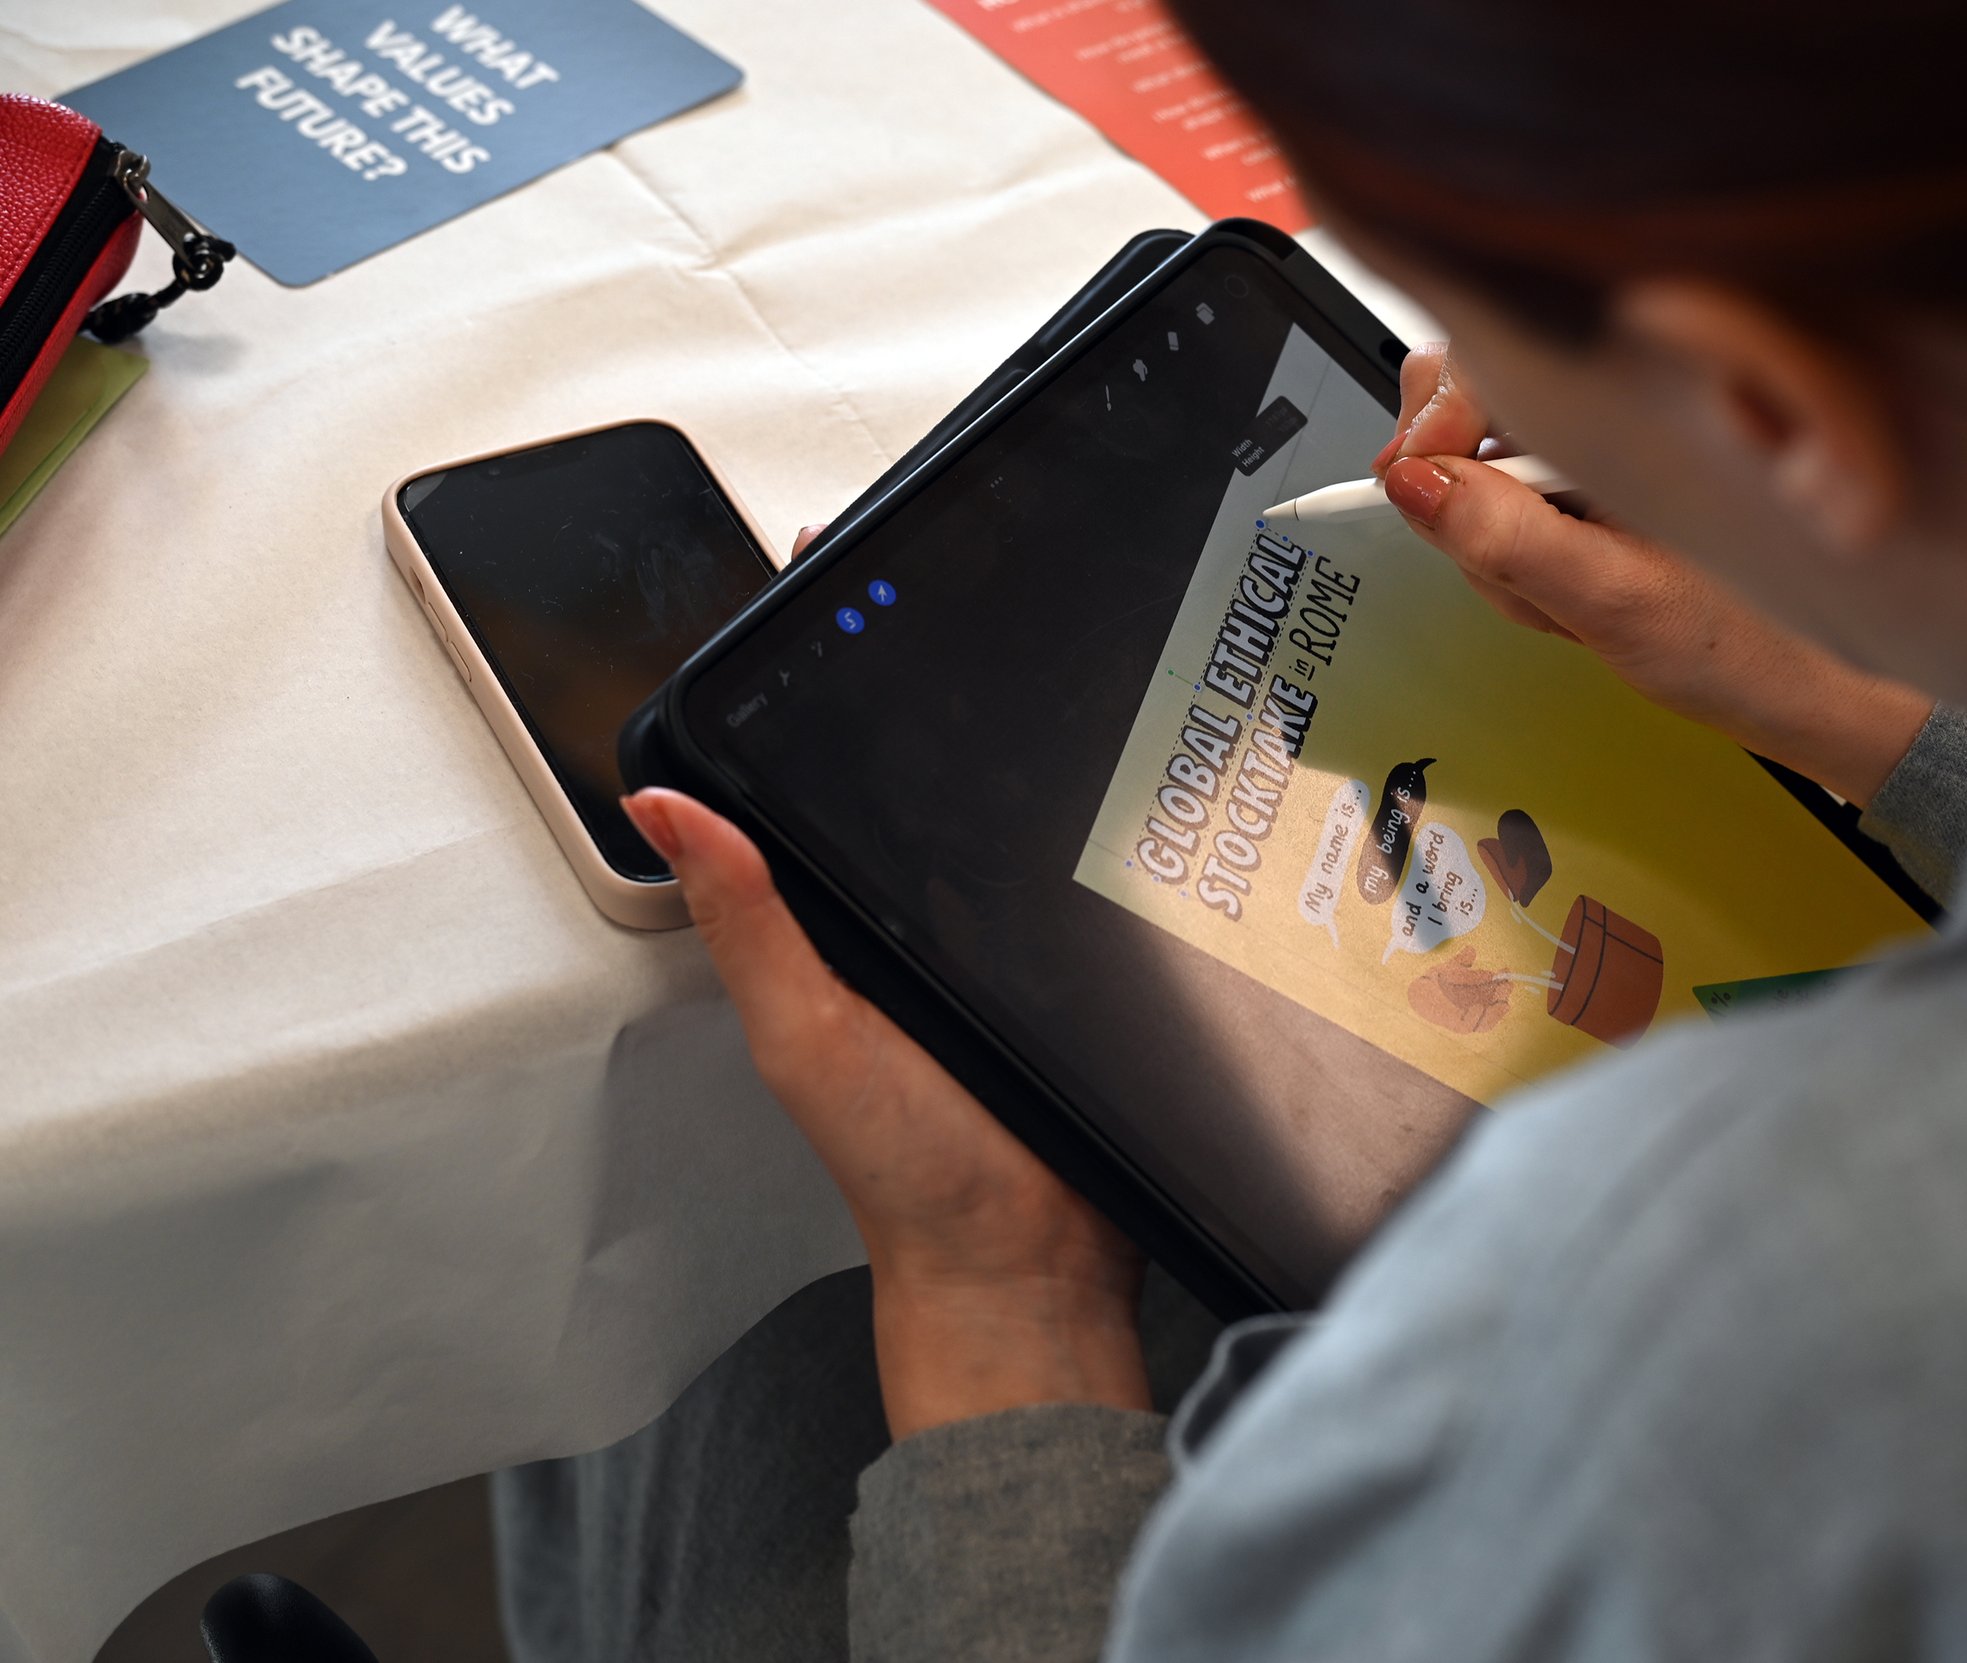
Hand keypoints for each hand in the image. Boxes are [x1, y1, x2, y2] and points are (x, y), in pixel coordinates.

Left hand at [623, 564, 1147, 1437]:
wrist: (1037, 1255)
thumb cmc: (912, 1168)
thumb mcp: (805, 1031)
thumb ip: (745, 921)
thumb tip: (661, 804)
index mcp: (834, 915)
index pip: (811, 762)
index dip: (815, 663)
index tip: (827, 569)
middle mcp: (911, 908)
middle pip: (912, 762)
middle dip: (926, 663)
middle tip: (937, 559)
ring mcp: (997, 923)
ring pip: (1000, 799)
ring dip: (1016, 724)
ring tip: (1020, 622)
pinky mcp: (1075, 941)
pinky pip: (1074, 851)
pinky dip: (1090, 798)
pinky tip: (1113, 746)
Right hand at [1375, 345, 1932, 805]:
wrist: (1819, 687)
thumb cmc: (1753, 642)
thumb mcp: (1615, 601)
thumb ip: (1507, 540)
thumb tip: (1412, 484)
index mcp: (1632, 402)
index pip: (1479, 366)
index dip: (1432, 427)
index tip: (1414, 491)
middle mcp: (1616, 410)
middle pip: (1467, 420)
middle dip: (1471, 512)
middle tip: (1529, 583)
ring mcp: (1605, 450)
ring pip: (1484, 480)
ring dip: (1505, 557)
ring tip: (1575, 605)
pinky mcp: (1600, 488)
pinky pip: (1517, 514)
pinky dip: (1527, 567)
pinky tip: (1580, 599)